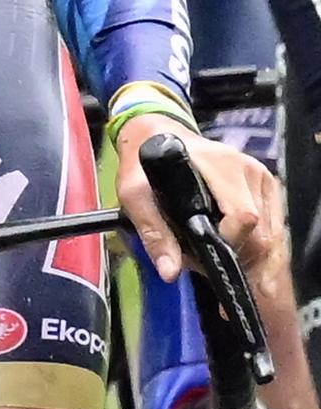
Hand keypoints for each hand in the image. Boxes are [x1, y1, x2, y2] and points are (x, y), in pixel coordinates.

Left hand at [115, 115, 282, 284]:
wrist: (156, 137)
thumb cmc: (146, 165)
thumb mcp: (135, 197)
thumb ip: (153, 233)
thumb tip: (170, 271)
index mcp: (222, 166)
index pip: (244, 217)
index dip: (228, 243)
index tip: (205, 254)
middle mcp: (248, 169)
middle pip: (261, 232)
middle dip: (235, 254)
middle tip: (204, 260)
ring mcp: (261, 177)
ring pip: (270, 233)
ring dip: (245, 251)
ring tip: (213, 250)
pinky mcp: (266, 185)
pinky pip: (271, 227)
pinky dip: (252, 242)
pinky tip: (228, 242)